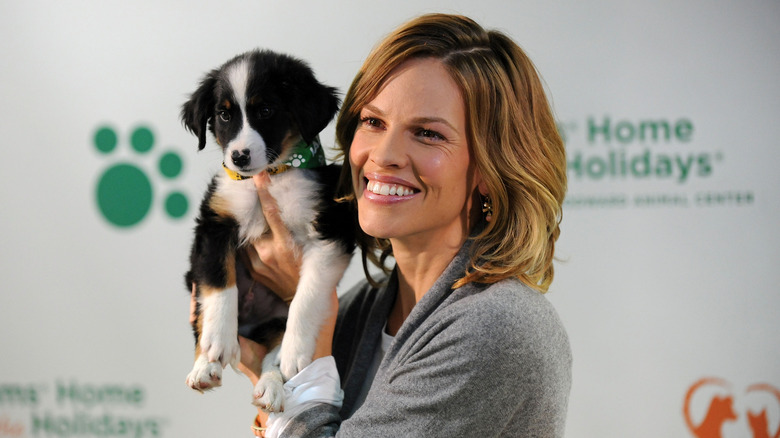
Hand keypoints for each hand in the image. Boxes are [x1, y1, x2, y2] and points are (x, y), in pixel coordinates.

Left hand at [243, 171, 301, 301]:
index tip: (259, 176)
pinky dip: (248, 241)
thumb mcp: (312, 246)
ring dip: (249, 226)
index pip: (272, 212)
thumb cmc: (312, 268)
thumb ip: (300, 227)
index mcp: (286, 244)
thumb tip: (295, 204)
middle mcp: (269, 253)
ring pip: (248, 236)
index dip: (265, 192)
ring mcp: (258, 262)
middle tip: (252, 193)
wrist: (303, 297)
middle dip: (254, 209)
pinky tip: (253, 237)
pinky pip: (245, 250)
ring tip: (252, 218)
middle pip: (256, 222)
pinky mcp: (253, 270)